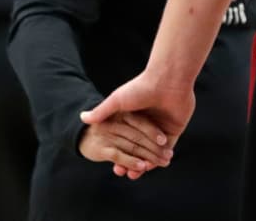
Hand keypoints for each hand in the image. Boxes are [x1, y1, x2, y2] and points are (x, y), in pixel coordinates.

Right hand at [80, 72, 194, 179]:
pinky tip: (146, 170)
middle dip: (130, 163)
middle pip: (137, 148)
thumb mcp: (117, 100)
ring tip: (132, 176)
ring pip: (150, 152)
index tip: (114, 167)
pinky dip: (156, 160)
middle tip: (121, 173)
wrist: (167, 80)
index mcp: (134, 116)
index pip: (125, 140)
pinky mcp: (173, 132)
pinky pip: (163, 152)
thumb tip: (82, 118)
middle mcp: (147, 123)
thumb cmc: (140, 88)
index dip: (119, 155)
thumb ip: (102, 111)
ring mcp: (160, 129)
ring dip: (142, 165)